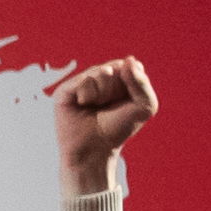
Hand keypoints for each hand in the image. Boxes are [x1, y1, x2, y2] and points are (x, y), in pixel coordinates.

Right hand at [52, 57, 158, 191]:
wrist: (96, 150)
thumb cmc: (119, 129)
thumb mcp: (145, 106)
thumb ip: (142, 81)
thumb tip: (128, 60)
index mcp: (116, 79)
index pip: (128, 65)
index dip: (130, 83)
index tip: (126, 102)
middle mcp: (97, 78)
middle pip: (115, 67)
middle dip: (117, 89)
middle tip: (108, 107)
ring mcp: (80, 83)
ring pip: (101, 72)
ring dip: (104, 94)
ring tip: (95, 108)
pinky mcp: (65, 90)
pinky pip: (84, 80)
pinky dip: (89, 95)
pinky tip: (83, 106)